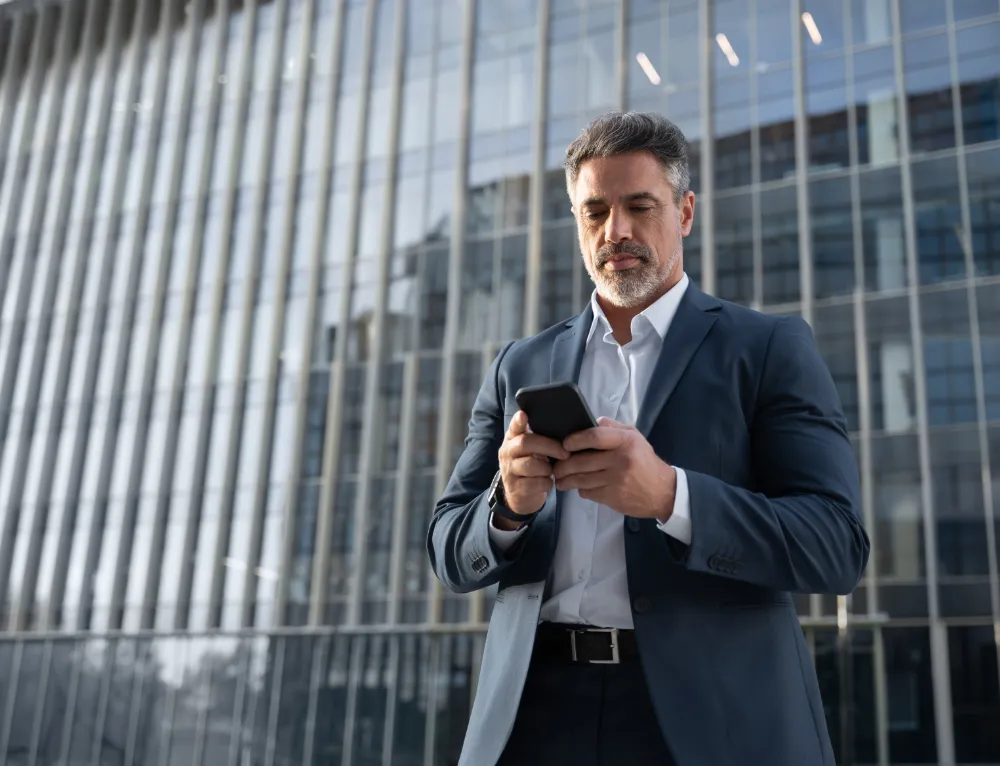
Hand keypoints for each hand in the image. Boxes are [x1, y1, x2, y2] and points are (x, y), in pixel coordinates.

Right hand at [496, 411, 569, 527]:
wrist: (520, 496)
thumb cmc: (532, 466)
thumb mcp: (532, 450)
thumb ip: (539, 438)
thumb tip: (562, 427)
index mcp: (512, 439)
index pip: (514, 427)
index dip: (518, 421)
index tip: (523, 414)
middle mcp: (507, 452)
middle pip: (526, 443)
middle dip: (549, 446)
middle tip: (565, 453)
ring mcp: (509, 471)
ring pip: (531, 464)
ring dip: (547, 468)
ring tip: (550, 471)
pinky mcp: (515, 488)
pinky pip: (536, 483)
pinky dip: (547, 483)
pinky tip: (547, 482)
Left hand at [552, 417, 676, 520]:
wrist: (663, 492)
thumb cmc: (645, 461)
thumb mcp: (635, 437)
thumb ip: (613, 428)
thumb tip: (593, 421)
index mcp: (626, 442)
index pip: (594, 437)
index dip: (575, 440)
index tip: (565, 444)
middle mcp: (620, 460)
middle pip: (582, 461)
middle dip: (563, 465)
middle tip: (556, 467)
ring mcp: (616, 481)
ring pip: (581, 479)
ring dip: (566, 480)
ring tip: (560, 478)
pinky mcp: (613, 497)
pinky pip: (588, 492)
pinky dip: (581, 489)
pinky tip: (579, 487)